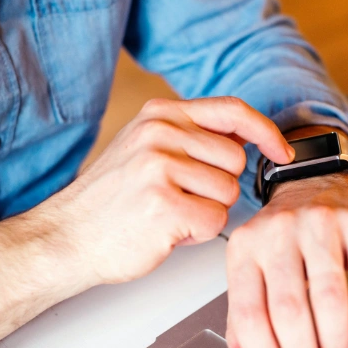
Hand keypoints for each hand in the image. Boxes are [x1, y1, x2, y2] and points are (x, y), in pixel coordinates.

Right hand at [42, 97, 293, 289]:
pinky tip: (165, 230)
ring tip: (168, 213)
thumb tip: (246, 137)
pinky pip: (215, 221)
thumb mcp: (146, 147)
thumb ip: (191, 136)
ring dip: (206, 212)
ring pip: (228, 193)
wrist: (66, 237)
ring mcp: (160, 167)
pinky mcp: (163, 205)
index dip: (266, 131)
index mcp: (160, 114)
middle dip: (217, 187)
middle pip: (235, 161)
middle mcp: (160, 133)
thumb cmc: (110, 200)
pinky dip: (196, 234)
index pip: (233, 110)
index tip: (281, 150)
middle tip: (179, 197)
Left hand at [224, 171, 347, 347]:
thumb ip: (243, 320)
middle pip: (289, 310)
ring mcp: (318, 224)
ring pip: (328, 298)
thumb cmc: (282, 236)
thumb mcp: (253, 269)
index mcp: (244, 249)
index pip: (249, 314)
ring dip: (334, 345)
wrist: (315, 181)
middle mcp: (277, 233)